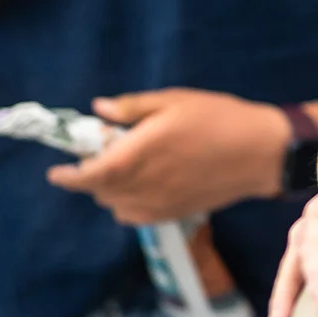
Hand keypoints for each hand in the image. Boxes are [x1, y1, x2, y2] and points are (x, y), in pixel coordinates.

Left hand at [46, 88, 288, 223]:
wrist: (260, 153)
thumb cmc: (219, 119)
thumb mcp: (175, 101)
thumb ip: (134, 108)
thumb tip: (100, 110)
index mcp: (140, 154)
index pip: (90, 174)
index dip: (69, 176)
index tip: (57, 171)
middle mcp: (144, 184)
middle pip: (100, 191)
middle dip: (92, 174)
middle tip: (105, 150)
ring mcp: (160, 204)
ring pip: (116, 205)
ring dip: (110, 189)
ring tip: (127, 167)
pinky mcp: (174, 214)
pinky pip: (136, 215)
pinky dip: (128, 203)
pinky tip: (144, 185)